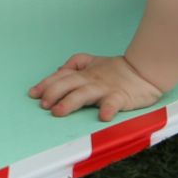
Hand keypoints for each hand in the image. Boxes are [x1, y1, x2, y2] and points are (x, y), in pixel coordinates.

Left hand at [28, 53, 164, 120]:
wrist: (144, 71)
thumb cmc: (117, 69)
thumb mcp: (92, 61)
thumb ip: (75, 64)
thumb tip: (58, 70)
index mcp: (83, 73)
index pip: (60, 77)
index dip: (46, 84)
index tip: (33, 94)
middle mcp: (90, 80)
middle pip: (67, 85)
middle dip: (52, 94)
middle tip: (43, 105)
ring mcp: (104, 89)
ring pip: (83, 94)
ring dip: (69, 102)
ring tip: (58, 112)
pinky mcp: (120, 97)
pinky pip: (113, 103)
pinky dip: (108, 110)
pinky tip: (102, 117)